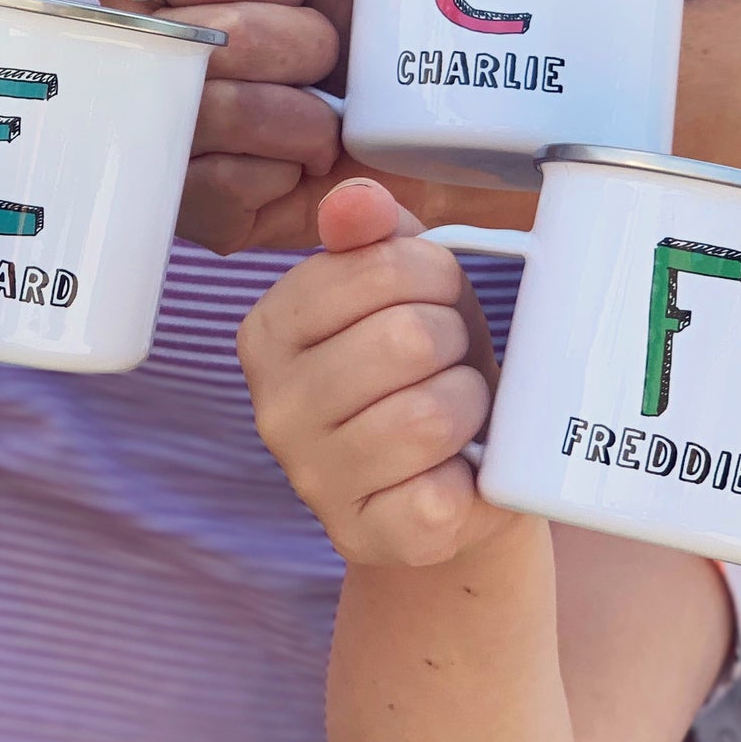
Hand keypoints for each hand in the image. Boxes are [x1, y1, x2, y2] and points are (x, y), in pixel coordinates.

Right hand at [96, 0, 413, 253]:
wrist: (432, 118)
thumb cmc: (365, 14)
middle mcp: (145, 57)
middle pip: (203, 35)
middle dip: (295, 39)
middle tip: (325, 55)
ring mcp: (160, 137)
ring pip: (212, 109)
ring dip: (297, 108)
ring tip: (325, 112)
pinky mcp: (193, 211)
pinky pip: (220, 185)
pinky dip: (283, 170)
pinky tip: (302, 164)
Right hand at [237, 178, 515, 566]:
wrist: (451, 481)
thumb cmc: (424, 368)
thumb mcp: (401, 286)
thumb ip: (373, 231)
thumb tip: (355, 203)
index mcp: (269, 330)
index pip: (379, 266)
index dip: (435, 276)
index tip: (437, 298)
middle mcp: (274, 407)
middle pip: (409, 338)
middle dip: (456, 342)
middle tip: (449, 362)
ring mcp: (314, 479)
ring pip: (431, 415)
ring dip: (469, 407)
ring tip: (456, 414)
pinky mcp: (364, 538)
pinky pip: (441, 495)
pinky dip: (471, 480)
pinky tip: (454, 473)